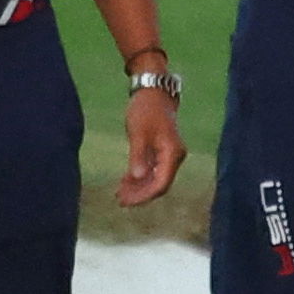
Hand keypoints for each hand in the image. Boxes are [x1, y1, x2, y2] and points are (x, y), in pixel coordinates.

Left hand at [117, 89, 186, 206]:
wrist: (153, 91)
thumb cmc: (145, 109)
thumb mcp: (139, 132)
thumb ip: (139, 155)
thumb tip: (139, 177)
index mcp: (172, 152)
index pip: (161, 184)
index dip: (144, 196)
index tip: (125, 201)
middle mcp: (175, 156)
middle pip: (159, 185)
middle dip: (139, 194)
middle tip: (118, 199)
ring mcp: (170, 155)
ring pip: (156, 180)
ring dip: (138, 188)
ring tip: (119, 192)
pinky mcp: (163, 152)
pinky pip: (153, 171)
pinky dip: (140, 178)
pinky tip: (125, 182)